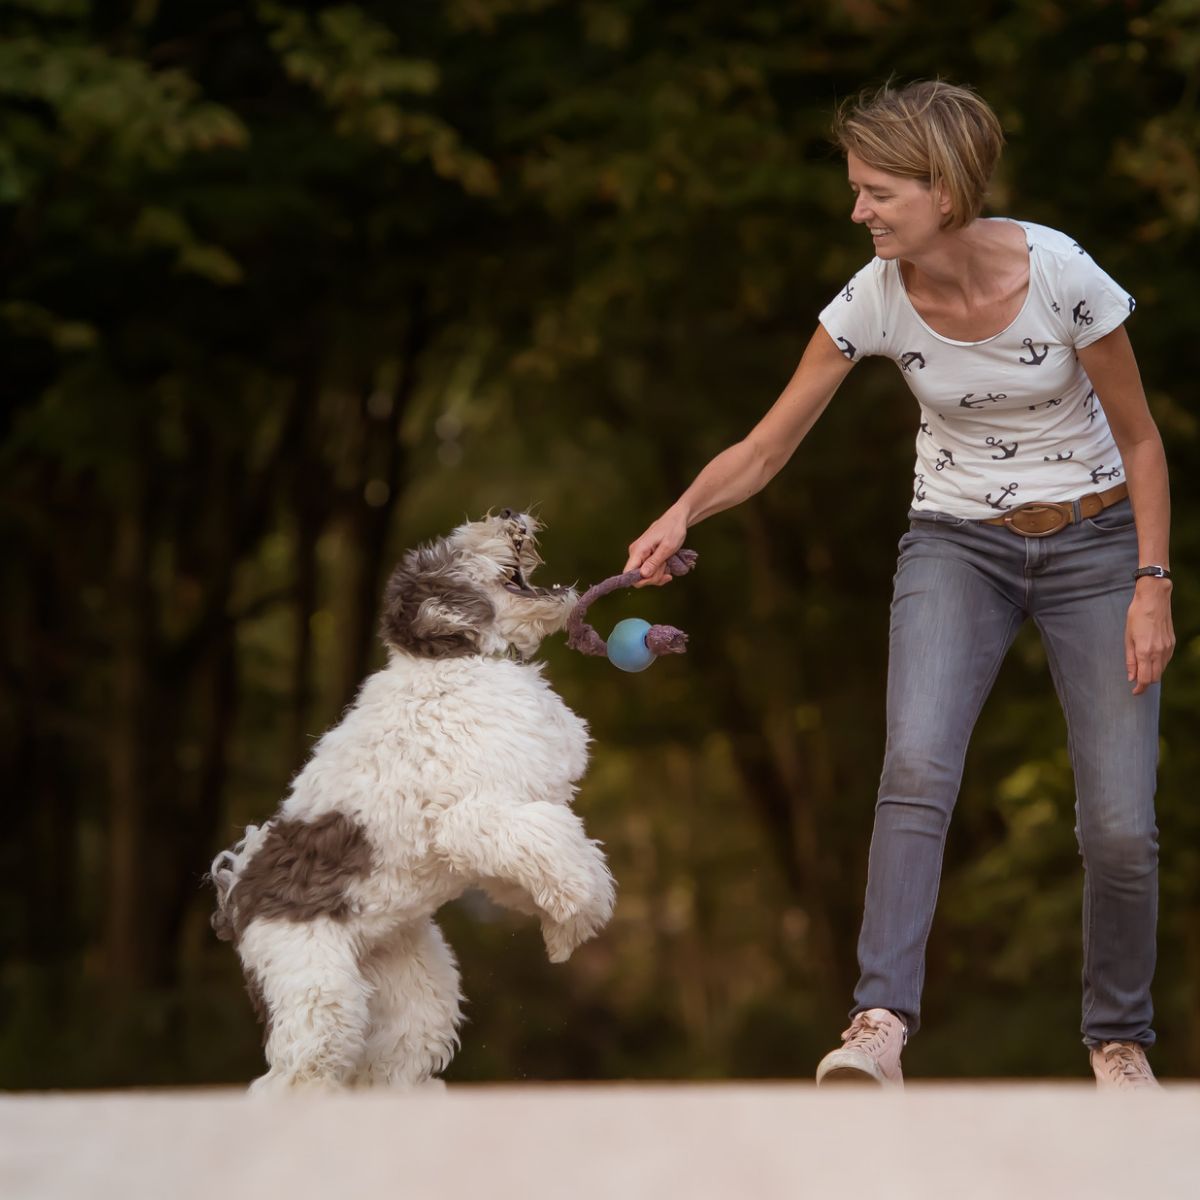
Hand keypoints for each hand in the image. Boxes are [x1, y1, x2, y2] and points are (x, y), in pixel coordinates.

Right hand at [624, 507, 687, 586]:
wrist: (676, 519)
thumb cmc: (673, 530)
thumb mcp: (667, 547)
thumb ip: (654, 562)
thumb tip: (642, 575)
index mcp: (638, 550)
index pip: (628, 574)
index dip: (642, 580)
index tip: (657, 576)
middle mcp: (635, 553)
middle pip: (638, 577)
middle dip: (654, 577)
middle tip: (666, 567)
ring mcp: (639, 554)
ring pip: (644, 575)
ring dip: (658, 574)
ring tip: (667, 563)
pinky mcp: (643, 556)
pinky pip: (647, 570)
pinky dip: (658, 571)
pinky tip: (666, 566)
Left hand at [1125, 579, 1174, 694]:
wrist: (1154, 600)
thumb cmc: (1136, 617)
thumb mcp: (1128, 638)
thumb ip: (1130, 660)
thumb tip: (1131, 677)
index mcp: (1145, 651)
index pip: (1145, 679)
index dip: (1140, 688)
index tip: (1134, 692)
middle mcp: (1159, 652)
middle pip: (1155, 677)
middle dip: (1146, 683)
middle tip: (1136, 683)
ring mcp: (1167, 648)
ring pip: (1161, 670)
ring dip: (1152, 673)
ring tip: (1142, 669)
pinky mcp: (1172, 643)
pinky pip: (1166, 661)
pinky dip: (1158, 665)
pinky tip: (1150, 660)